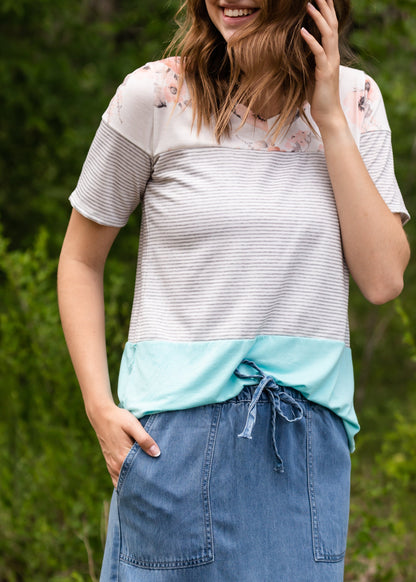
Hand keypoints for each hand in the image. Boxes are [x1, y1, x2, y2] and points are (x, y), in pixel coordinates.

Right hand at [88, 403, 159, 487]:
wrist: (101, 415)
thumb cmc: (119, 419)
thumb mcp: (133, 426)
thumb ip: (145, 440)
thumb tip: (157, 454)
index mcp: (122, 458)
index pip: (137, 476)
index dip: (148, 480)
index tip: (158, 481)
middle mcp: (115, 465)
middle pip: (130, 482)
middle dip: (142, 484)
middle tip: (156, 484)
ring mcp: (111, 465)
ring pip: (123, 482)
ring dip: (133, 483)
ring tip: (147, 482)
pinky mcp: (109, 462)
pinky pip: (117, 478)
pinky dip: (125, 481)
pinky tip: (135, 478)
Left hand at [300, 0, 344, 130]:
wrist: (328, 114)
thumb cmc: (319, 97)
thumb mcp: (312, 74)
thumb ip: (309, 62)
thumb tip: (299, 52)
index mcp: (331, 55)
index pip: (331, 27)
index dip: (327, 12)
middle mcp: (333, 56)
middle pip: (332, 25)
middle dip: (326, 8)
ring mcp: (330, 63)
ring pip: (328, 34)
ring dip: (319, 19)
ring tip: (310, 5)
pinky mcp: (324, 72)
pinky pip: (318, 53)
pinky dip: (311, 41)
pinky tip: (302, 31)